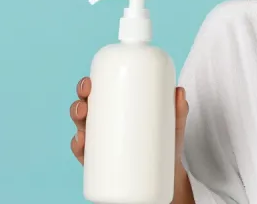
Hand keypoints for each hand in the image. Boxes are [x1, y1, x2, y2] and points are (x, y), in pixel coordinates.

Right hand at [69, 77, 189, 166]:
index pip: (97, 94)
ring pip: (81, 127)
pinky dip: (78, 146)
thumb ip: (178, 110)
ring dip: (76, 119)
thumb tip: (179, 91)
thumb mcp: (173, 125)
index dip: (87, 86)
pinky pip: (83, 153)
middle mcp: (104, 125)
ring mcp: (100, 144)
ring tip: (83, 117)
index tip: (89, 81)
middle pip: (84, 108)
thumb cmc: (165, 143)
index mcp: (116, 109)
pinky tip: (81, 142)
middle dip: (79, 101)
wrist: (167, 176)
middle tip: (86, 100)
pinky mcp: (100, 163)